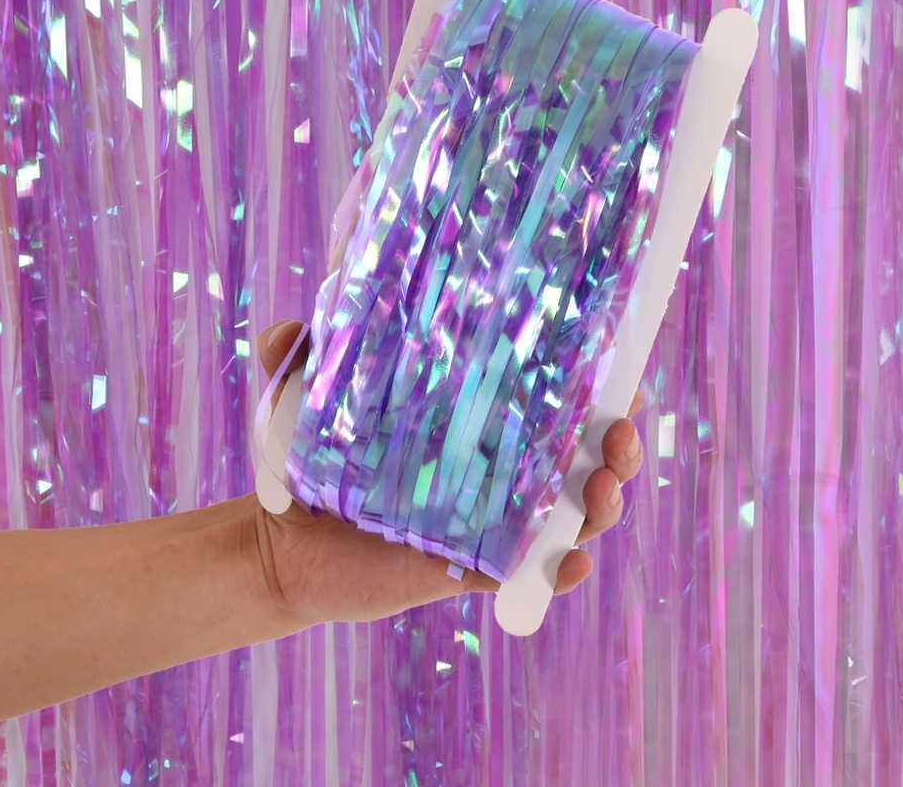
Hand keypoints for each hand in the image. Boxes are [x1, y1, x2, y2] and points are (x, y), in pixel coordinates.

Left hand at [252, 320, 645, 625]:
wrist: (282, 546)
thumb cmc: (309, 463)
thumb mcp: (306, 403)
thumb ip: (295, 362)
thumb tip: (280, 330)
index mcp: (478, 421)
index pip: (551, 397)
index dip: (596, 385)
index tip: (621, 368)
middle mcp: (497, 469)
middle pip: (580, 455)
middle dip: (617, 444)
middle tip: (621, 431)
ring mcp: (491, 520)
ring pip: (570, 512)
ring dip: (600, 501)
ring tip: (600, 486)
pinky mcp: (472, 568)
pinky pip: (531, 572)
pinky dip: (559, 570)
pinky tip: (569, 559)